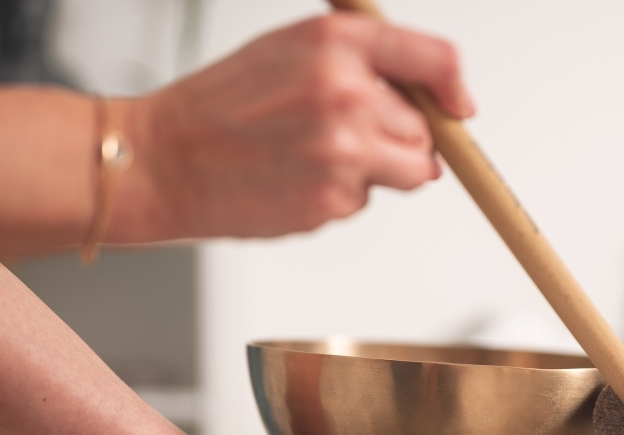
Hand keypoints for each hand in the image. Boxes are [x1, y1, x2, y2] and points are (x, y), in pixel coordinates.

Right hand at [119, 14, 474, 241]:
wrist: (163, 160)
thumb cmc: (219, 107)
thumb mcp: (291, 51)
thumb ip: (359, 66)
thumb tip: (424, 98)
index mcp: (338, 43)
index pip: (435, 60)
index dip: (455, 88)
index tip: (459, 107)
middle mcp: (347, 91)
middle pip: (424, 128)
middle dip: (396, 139)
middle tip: (340, 140)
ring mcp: (343, 149)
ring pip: (409, 171)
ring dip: (377, 172)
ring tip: (317, 158)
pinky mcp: (334, 198)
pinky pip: (366, 202)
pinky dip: (340, 198)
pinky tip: (296, 180)